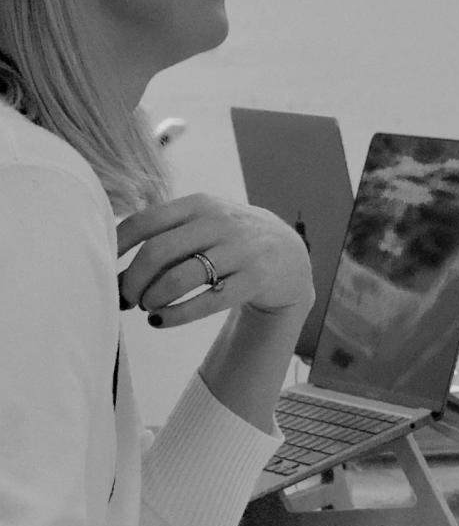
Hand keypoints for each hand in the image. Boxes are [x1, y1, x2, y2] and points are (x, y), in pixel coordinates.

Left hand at [117, 195, 313, 328]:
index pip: (145, 221)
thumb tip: (110, 263)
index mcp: (199, 204)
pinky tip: (161, 321)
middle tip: (125, 298)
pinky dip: (174, 316)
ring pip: (179, 279)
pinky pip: (204, 303)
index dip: (117, 247)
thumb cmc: (230, 240)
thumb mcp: (204, 221)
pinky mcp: (253, 280)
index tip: (103, 266)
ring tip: (149, 308)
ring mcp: (239, 251)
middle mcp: (219, 222)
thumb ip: (165, 232)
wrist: (288, 255)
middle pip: (157, 252)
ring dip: (152, 299)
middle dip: (131, 281)